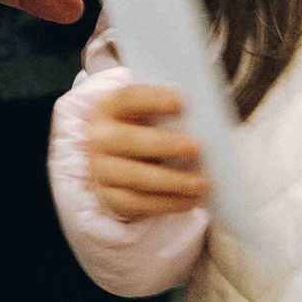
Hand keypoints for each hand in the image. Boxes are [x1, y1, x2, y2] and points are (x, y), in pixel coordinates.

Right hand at [86, 82, 209, 220]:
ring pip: (137, 177)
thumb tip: (200, 121)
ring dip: (173, 181)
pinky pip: (139, 203)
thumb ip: (164, 114)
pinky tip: (189, 201)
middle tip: (195, 147)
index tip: (180, 101)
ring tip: (201, 182)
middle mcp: (100, 138)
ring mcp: (101, 170)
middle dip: (164, 144)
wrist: (111, 164)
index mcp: (108, 108)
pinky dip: (167, 203)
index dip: (153, 99)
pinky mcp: (109, 197)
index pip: (128, 98)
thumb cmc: (138, 132)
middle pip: (129, 140)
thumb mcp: (142, 116)